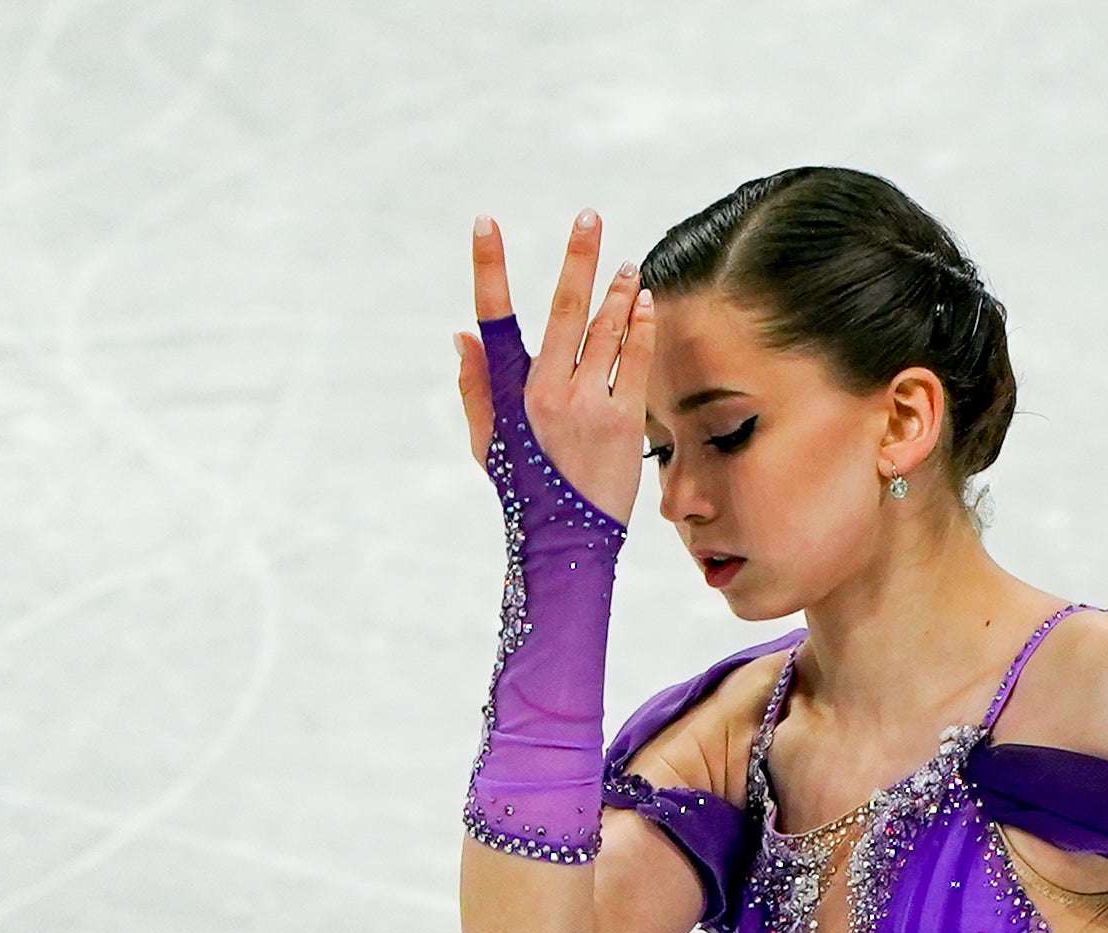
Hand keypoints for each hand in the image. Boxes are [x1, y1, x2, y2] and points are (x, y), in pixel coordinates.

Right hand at [454, 210, 651, 526]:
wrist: (567, 542)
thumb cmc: (525, 490)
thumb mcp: (489, 443)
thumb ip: (476, 388)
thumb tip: (461, 335)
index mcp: (511, 393)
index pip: (494, 318)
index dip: (489, 268)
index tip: (484, 222)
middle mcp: (549, 392)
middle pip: (564, 309)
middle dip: (577, 258)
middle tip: (589, 216)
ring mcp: (590, 405)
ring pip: (607, 331)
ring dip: (619, 291)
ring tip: (627, 263)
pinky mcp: (626, 422)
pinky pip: (635, 362)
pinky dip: (642, 328)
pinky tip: (646, 301)